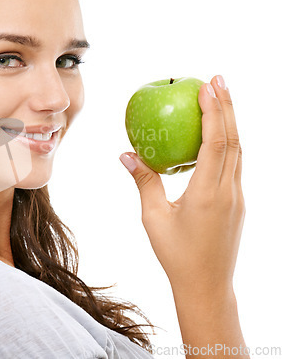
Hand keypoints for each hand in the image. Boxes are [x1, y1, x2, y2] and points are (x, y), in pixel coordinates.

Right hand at [119, 75, 244, 294]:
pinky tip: (215, 135)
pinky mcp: (236, 202)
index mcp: (208, 193)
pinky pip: (234, 164)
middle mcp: (229, 191)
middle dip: (227, 106)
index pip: (215, 143)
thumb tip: (126, 155)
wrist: (208, 286)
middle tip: (217, 79)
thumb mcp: (154, 218)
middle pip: (233, 140)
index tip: (207, 86)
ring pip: (238, 151)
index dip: (214, 111)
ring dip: (230, 122)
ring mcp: (237, 197)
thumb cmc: (177, 255)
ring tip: (220, 98)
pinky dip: (227, 142)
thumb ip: (144, 182)